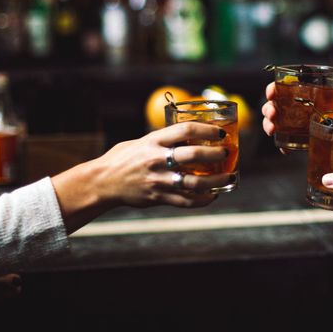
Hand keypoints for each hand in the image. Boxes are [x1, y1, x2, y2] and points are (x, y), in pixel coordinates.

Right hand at [53, 123, 230, 232]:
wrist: (103, 182)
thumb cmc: (124, 158)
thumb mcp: (142, 141)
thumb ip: (163, 139)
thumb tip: (190, 134)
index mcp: (154, 141)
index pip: (185, 130)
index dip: (207, 130)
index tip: (220, 133)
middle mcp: (157, 159)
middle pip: (193, 155)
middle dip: (215, 154)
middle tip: (227, 153)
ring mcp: (158, 180)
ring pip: (195, 182)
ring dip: (217, 180)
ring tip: (229, 177)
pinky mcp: (158, 197)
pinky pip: (186, 201)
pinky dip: (204, 199)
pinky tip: (214, 195)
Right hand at [261, 81, 332, 152]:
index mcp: (308, 95)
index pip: (285, 88)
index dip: (274, 89)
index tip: (271, 93)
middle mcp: (300, 109)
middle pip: (276, 105)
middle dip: (268, 108)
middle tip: (272, 114)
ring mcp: (298, 125)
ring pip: (276, 122)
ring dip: (269, 124)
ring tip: (272, 130)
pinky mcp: (301, 141)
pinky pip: (287, 142)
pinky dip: (283, 145)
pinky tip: (285, 150)